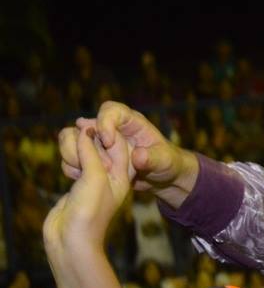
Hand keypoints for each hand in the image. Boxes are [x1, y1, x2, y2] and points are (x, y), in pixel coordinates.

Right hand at [44, 128, 131, 252]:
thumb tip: (85, 130)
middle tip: (78, 148)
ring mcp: (92, 177)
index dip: (103, 131)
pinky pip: (71, 160)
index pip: (117, 141)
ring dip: (73, 150)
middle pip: (97, 142)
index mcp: (123, 172)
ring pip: (81, 149)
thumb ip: (92, 153)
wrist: (71, 240)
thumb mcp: (95, 177)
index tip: (86, 127)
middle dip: (85, 141)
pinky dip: (67, 160)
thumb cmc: (90, 211)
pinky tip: (68, 171)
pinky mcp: (76, 182)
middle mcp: (109, 173)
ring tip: (72, 164)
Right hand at [59, 101, 197, 198]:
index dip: (104, 122)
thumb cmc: (167, 162)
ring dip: (75, 154)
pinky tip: (81, 177)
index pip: (110, 110)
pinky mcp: (93, 158)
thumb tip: (138, 157)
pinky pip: (73, 157)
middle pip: (85, 124)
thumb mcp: (165, 161)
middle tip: (94, 160)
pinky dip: (73, 165)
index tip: (107, 141)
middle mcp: (112, 129)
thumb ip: (154, 158)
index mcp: (131, 121)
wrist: (161, 177)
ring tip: (85, 169)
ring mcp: (99, 143)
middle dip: (85, 142)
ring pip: (74, 139)